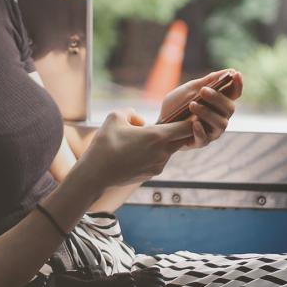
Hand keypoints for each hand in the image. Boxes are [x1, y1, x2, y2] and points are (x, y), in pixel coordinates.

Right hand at [70, 109, 191, 189]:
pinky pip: (160, 159)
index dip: (190, 119)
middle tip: (170, 122)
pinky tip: (137, 150)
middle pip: (182, 140)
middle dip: (179, 131)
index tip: (188, 114)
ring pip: (170, 149)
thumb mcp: (115, 117)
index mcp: (157, 137)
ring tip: (144, 138)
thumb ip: (132, 112)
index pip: (187, 127)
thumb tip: (140, 121)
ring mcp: (158, 165)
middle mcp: (162, 153)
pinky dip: (154, 153)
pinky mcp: (152, 174)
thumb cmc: (105, 144)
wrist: (95, 174)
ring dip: (163, 142)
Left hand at [156, 69, 243, 149]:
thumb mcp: (189, 90)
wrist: (158, 123)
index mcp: (219, 103)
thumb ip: (207, 82)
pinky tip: (194, 123)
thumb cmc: (176, 105)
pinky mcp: (200, 142)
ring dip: (207, 113)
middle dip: (217, 98)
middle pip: (229, 108)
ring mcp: (212, 131)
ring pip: (220, 124)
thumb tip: (228, 71)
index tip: (236, 73)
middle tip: (203, 90)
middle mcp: (220, 117)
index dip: (238, 84)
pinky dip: (200, 130)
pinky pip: (205, 139)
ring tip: (192, 105)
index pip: (234, 94)